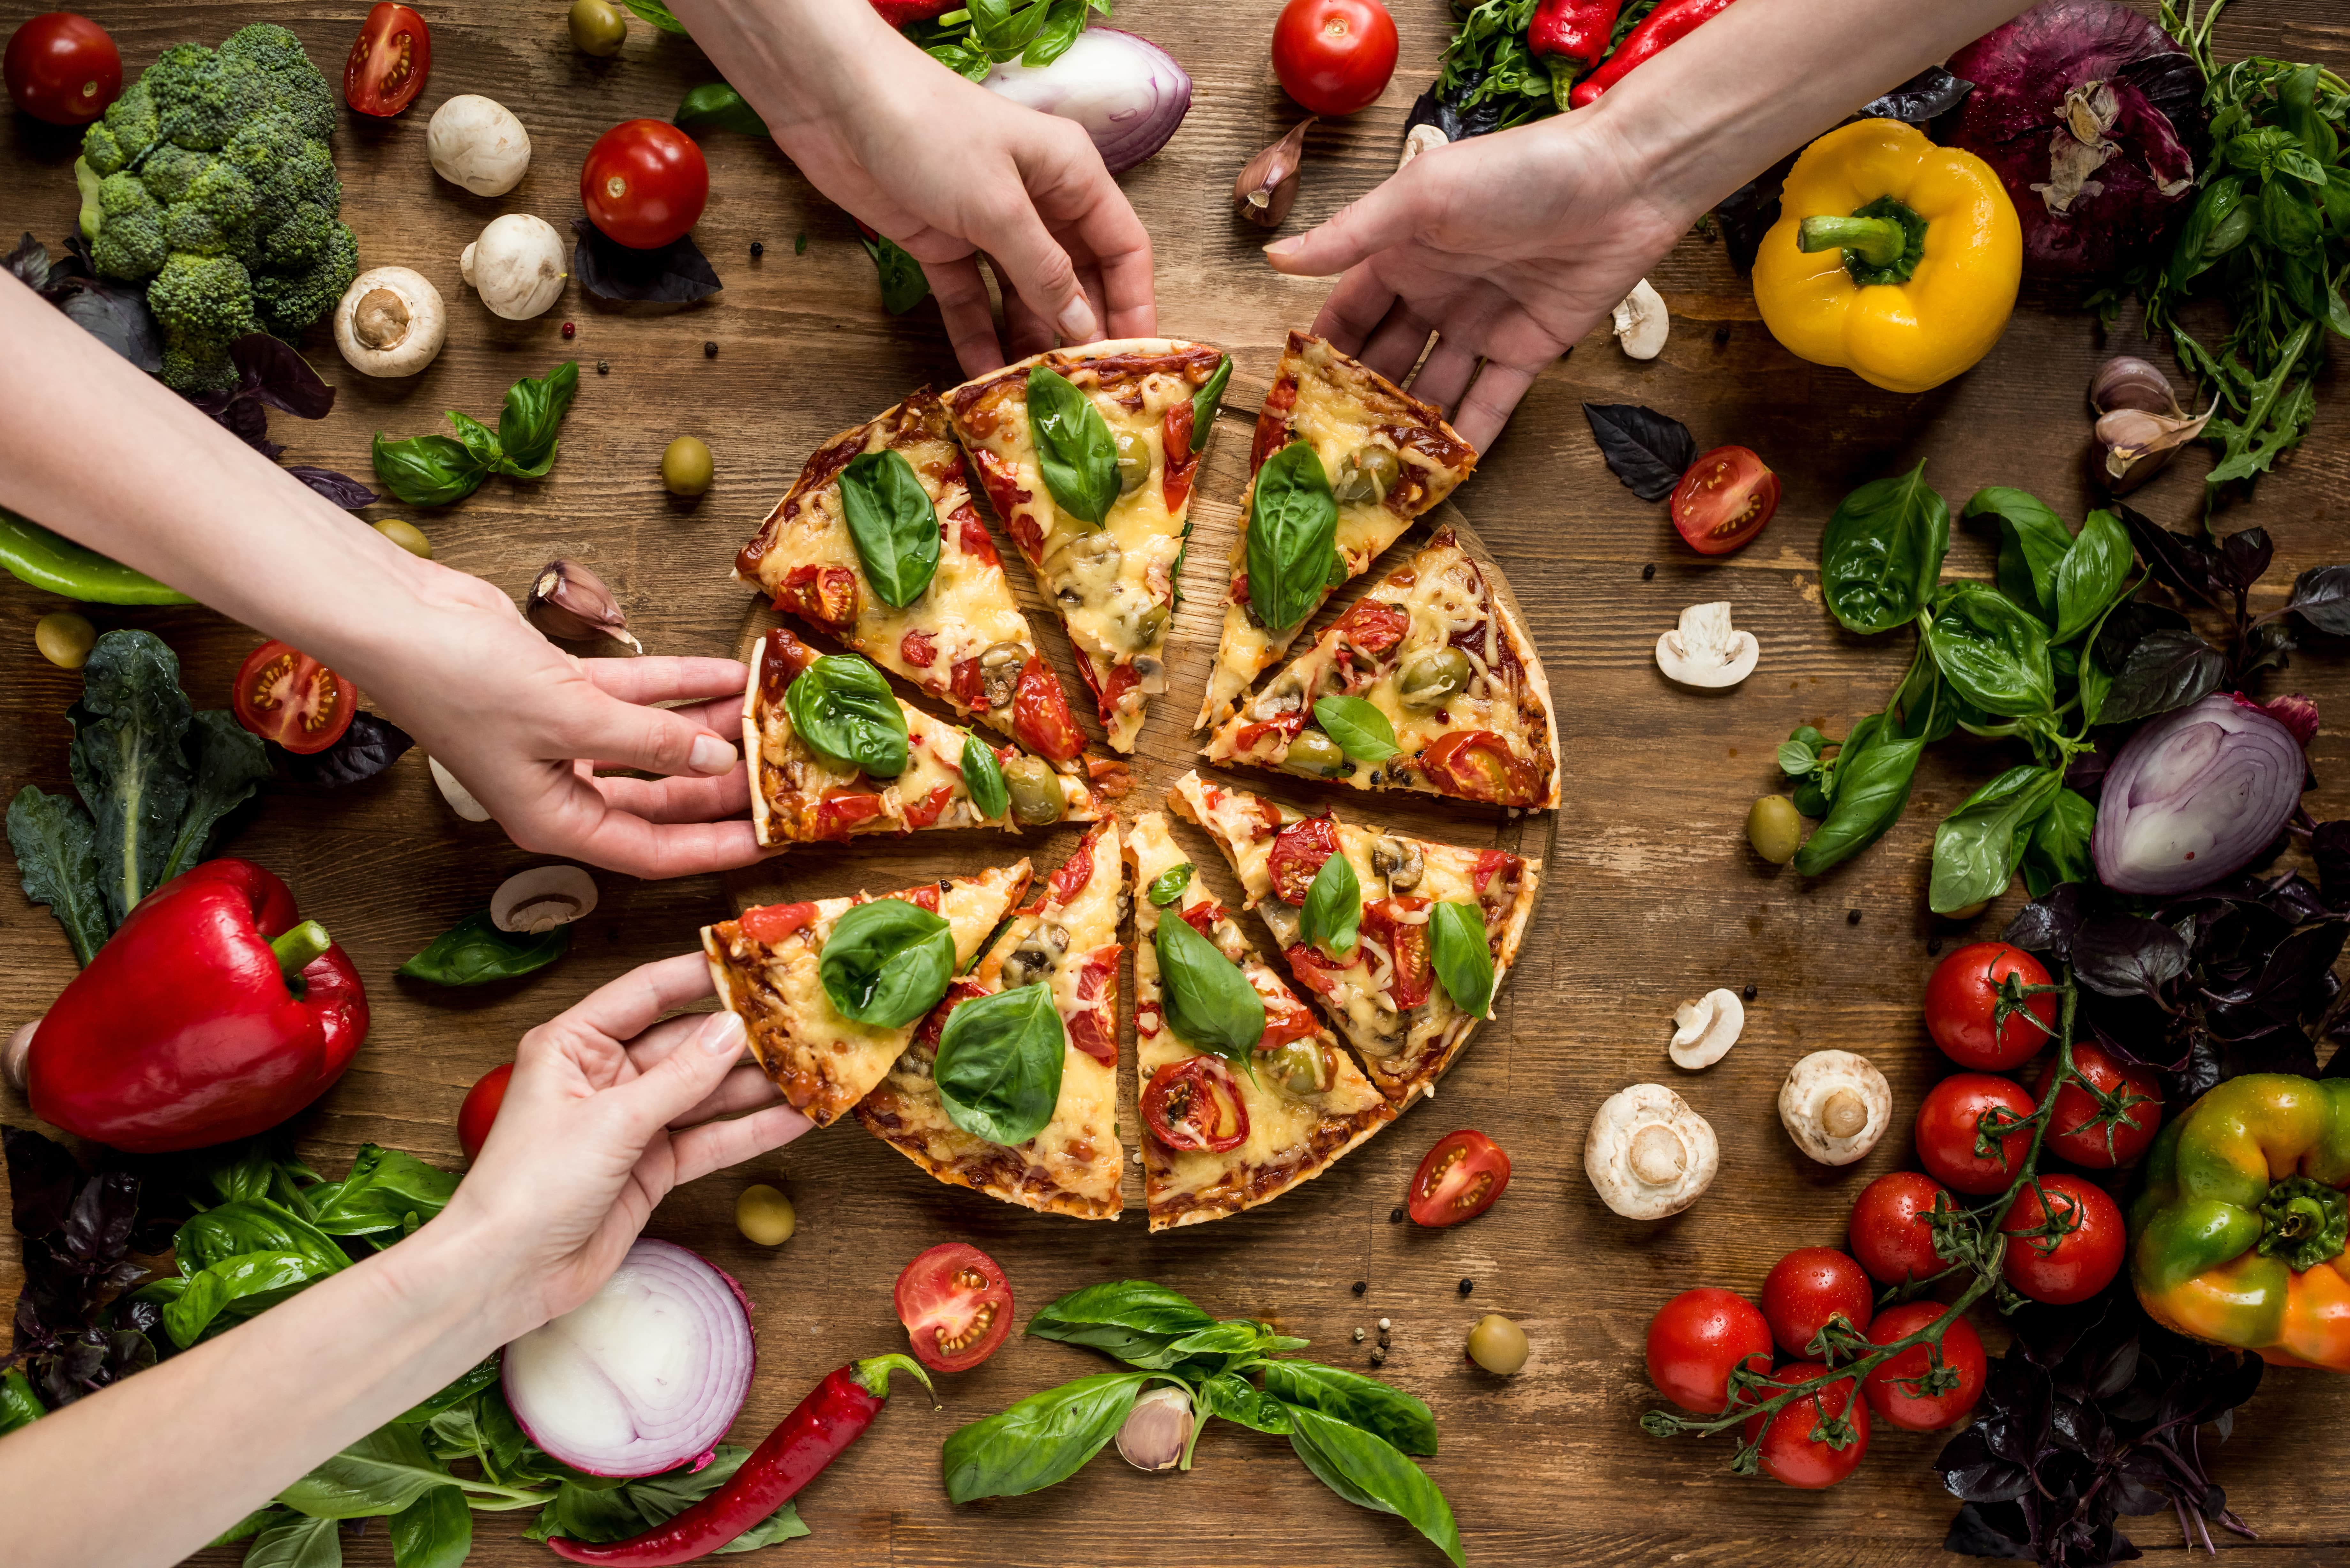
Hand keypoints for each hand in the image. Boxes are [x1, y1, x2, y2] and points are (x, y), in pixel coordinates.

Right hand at [366, 565, 762, 879]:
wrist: (399, 618)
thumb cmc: (462, 681)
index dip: (714, 850)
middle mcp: (559, 787)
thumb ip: (653, 742)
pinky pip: (635, 695)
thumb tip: (717, 761)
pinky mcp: (560, 690)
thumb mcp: (573, 719)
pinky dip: (679, 684)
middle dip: (718, 789)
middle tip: (778, 777)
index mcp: (554, 820)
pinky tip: (727, 673)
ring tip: (764, 717)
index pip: (652, 851)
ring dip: (706, 728)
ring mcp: (560, 738)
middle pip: (660, 800)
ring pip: (653, 742)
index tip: (768, 843)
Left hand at [440, 953, 809, 1331]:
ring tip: (812, 1069)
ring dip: (756, 1086)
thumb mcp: (611, 1122)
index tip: (754, 961)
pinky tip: (794, 1119)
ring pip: (705, 1094)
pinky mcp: (651, 1167)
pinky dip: (750, 1132)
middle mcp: (605, 1077)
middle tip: (801, 1020)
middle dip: (742, 1036)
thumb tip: (732, 1030)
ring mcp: (631, 1124)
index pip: (647, 994)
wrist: (505, 1275)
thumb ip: (679, 1078)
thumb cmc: (530, 1188)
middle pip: (685, 1044)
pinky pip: (710, 1140)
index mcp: (575, 1045)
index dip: (700, 975)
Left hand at [672, 0, 1152, 374]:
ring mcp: (989, 224)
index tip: (1135, 360)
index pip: (1122, 246)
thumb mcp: (998, 206)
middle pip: (1077, 278)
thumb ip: (1044, 271)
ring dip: (1030, 341)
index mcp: (1071, 175)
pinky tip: (986, 374)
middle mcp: (1038, 200)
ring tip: (1037, 395)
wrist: (834, 102)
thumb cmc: (929, 132)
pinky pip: (972, 300)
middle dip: (1080, 331)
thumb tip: (1084, 327)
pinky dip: (978, 335)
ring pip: (1024, 295)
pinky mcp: (942, 243)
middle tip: (1085, 391)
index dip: (1133, 302)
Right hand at [1267, 114, 1691, 450]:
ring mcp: (1482, 325)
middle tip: (1328, 451)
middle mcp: (1437, 293)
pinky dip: (1468, 436)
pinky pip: (1491, 402)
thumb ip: (1348, 235)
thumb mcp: (1420, 195)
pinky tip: (1441, 473)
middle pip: (1386, 357)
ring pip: (1433, 387)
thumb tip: (1274, 257)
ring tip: (1374, 473)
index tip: (1294, 398)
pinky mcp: (1530, 351)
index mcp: (1404, 253)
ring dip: (1407, 426)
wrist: (1623, 180)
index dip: (1323, 352)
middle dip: (1359, 401)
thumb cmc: (1517, 171)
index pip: (1349, 313)